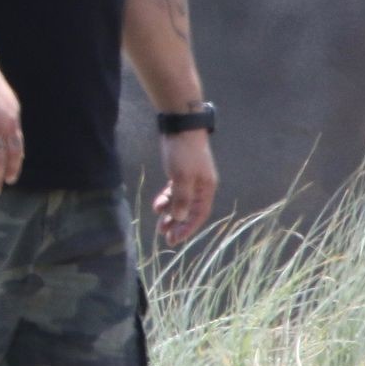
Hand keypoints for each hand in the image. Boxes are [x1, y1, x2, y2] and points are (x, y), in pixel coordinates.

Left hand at [154, 131, 216, 245]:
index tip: (175, 240)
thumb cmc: (183, 152)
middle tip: (164, 236)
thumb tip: (179, 217)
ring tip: (159, 224)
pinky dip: (167, 199)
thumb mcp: (182, 177)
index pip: (199, 214)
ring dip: (170, 213)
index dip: (187, 228)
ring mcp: (191, 178)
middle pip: (190, 210)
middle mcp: (201, 186)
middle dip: (178, 224)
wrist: (180, 126)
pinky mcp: (180, 171)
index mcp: (206, 188)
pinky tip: (158, 206)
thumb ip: (181, 198)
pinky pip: (175, 191)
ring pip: (181, 201)